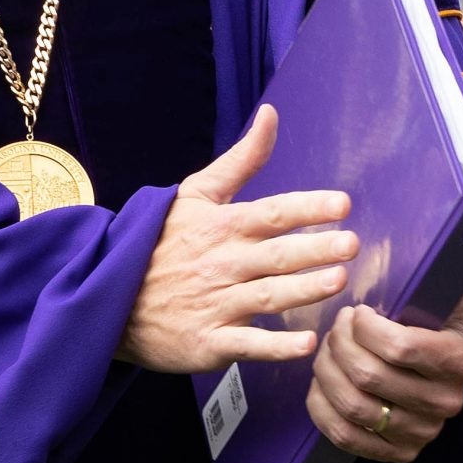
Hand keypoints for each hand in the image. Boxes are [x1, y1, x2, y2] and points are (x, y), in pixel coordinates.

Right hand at [117, 106, 357, 373]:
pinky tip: (306, 344)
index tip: (342, 204)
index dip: (306, 207)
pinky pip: (246, 344)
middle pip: (275, 255)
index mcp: (221, 227)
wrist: (111, 297)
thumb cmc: (161, 242)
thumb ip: (240, 160)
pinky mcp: (208, 342)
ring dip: (303, 290)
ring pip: (266, 296)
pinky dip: (275, 346)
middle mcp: (222, 264)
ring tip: (337, 281)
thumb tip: (271, 115)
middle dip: (314, 249)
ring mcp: (215, 304)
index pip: (270, 213)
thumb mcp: (194, 194)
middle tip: (351, 244)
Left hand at [306, 303, 462, 462]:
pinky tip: (322, 382)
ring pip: (354, 406)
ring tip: (326, 349)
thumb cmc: (426, 316)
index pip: (404, 347)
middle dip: (339, 345)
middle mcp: (449, 401)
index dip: (367, 328)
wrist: (422, 360)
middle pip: (370, 377)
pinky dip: (323, 407)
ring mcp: (424, 432)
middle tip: (335, 325)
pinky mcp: (397, 453)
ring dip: (327, 372)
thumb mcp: (446, 285)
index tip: (357, 310)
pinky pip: (345, 436)